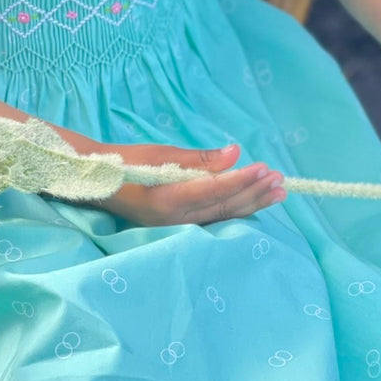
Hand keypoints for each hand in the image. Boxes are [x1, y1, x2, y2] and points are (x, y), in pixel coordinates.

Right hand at [100, 142, 286, 227]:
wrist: (100, 183)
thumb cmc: (128, 163)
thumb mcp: (162, 154)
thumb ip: (200, 159)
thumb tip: (234, 153)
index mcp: (167, 200)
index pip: (213, 191)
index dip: (241, 180)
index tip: (264, 168)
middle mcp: (174, 219)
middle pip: (223, 207)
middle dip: (254, 193)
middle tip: (280, 179)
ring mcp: (177, 226)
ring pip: (222, 215)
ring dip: (252, 203)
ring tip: (277, 193)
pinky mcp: (179, 226)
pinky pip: (214, 219)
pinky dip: (236, 209)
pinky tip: (254, 203)